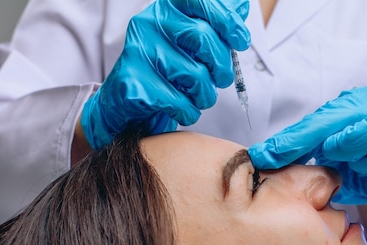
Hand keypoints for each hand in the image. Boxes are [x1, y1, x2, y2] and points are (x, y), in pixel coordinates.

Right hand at [81, 0, 250, 149]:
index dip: (227, 20)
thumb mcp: (188, 41)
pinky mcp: (135, 83)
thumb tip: (242, 5)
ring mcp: (139, 52)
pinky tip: (182, 109)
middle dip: (222, 65)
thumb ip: (214, 23)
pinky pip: (180, 102)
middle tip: (221, 79)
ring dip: (206, 95)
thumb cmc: (165, 68)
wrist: (124, 99)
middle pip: (203, 37)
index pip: (201, 1)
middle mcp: (149, 24)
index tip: (241, 40)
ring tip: (199, 97)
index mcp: (165, 9)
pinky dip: (189, 111)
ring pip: (195, 75)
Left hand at [248, 87, 366, 204]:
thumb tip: (258, 157)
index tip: (325, 150)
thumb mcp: (310, 142)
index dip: (336, 136)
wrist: (358, 169)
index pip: (350, 115)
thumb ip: (287, 146)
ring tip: (358, 170)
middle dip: (358, 146)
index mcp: (362, 104)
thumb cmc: (334, 147)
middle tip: (341, 157)